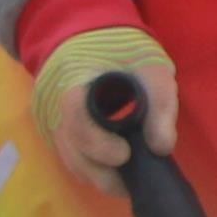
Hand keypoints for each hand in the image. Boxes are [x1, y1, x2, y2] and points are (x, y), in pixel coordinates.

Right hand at [31, 28, 175, 174]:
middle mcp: (56, 110)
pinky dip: (95, 170)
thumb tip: (161, 147)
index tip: (126, 153)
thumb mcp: (150, 67)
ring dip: (101, 176)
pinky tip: (117, 170)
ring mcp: (56, 124)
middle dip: (104, 172)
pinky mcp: (62, 134)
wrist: (92, 37)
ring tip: (130, 179)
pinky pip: (75, 161)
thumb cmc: (121, 49)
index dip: (99, 145)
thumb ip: (160, 103)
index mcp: (72, 86)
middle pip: (73, 154)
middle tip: (133, 178)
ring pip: (73, 163)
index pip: (76, 123)